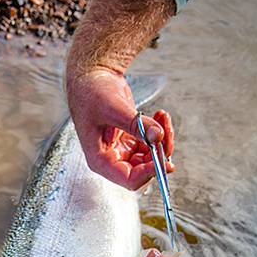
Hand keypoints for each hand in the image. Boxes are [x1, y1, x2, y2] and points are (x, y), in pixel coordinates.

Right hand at [66, 66, 173, 189]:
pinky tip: (160, 116)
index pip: (128, 179)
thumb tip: (157, 136)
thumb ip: (136, 124)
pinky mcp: (132, 140)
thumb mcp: (113, 107)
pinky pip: (152, 145)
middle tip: (165, 132)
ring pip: (151, 158)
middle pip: (144, 171)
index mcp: (101, 160)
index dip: (148, 173)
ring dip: (163, 141)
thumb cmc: (92, 93)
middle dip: (158, 154)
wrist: (92, 78)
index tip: (163, 159)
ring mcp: (123, 150)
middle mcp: (112, 159)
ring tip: (162, 117)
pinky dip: (160, 132)